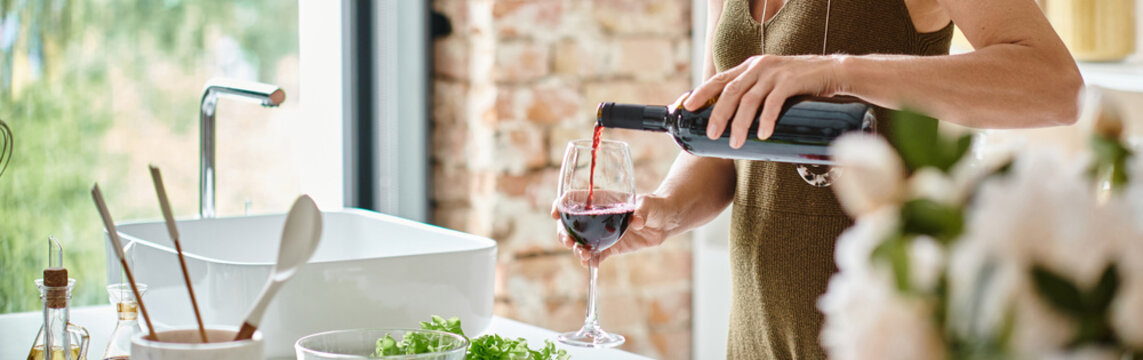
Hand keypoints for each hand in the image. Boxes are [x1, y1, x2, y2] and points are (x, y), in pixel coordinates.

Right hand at [551, 194, 673, 265]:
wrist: (666, 221)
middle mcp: (598, 217)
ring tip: (582, 254)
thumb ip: (642, 212)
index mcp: (601, 201)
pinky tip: (589, 265)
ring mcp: (603, 233)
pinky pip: (596, 255)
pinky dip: (590, 261)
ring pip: (580, 241)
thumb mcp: (649, 205)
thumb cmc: (655, 205)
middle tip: (568, 241)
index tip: (556, 213)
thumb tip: (637, 221)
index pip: (574, 199)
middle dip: (564, 232)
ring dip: (576, 248)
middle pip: (571, 224)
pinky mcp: (612, 247)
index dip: (561, 205)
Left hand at [683, 54, 846, 147]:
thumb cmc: (800, 85)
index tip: (687, 107)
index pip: (719, 79)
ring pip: (750, 99)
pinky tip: (763, 134)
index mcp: (750, 67)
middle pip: (731, 91)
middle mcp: (759, 67)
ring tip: (736, 143)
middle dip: (718, 114)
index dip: (702, 92)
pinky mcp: (792, 80)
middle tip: (713, 135)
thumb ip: (756, 96)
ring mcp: (775, 73)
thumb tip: (736, 127)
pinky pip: (774, 102)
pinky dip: (766, 119)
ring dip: (740, 123)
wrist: (833, 72)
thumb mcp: (772, 85)